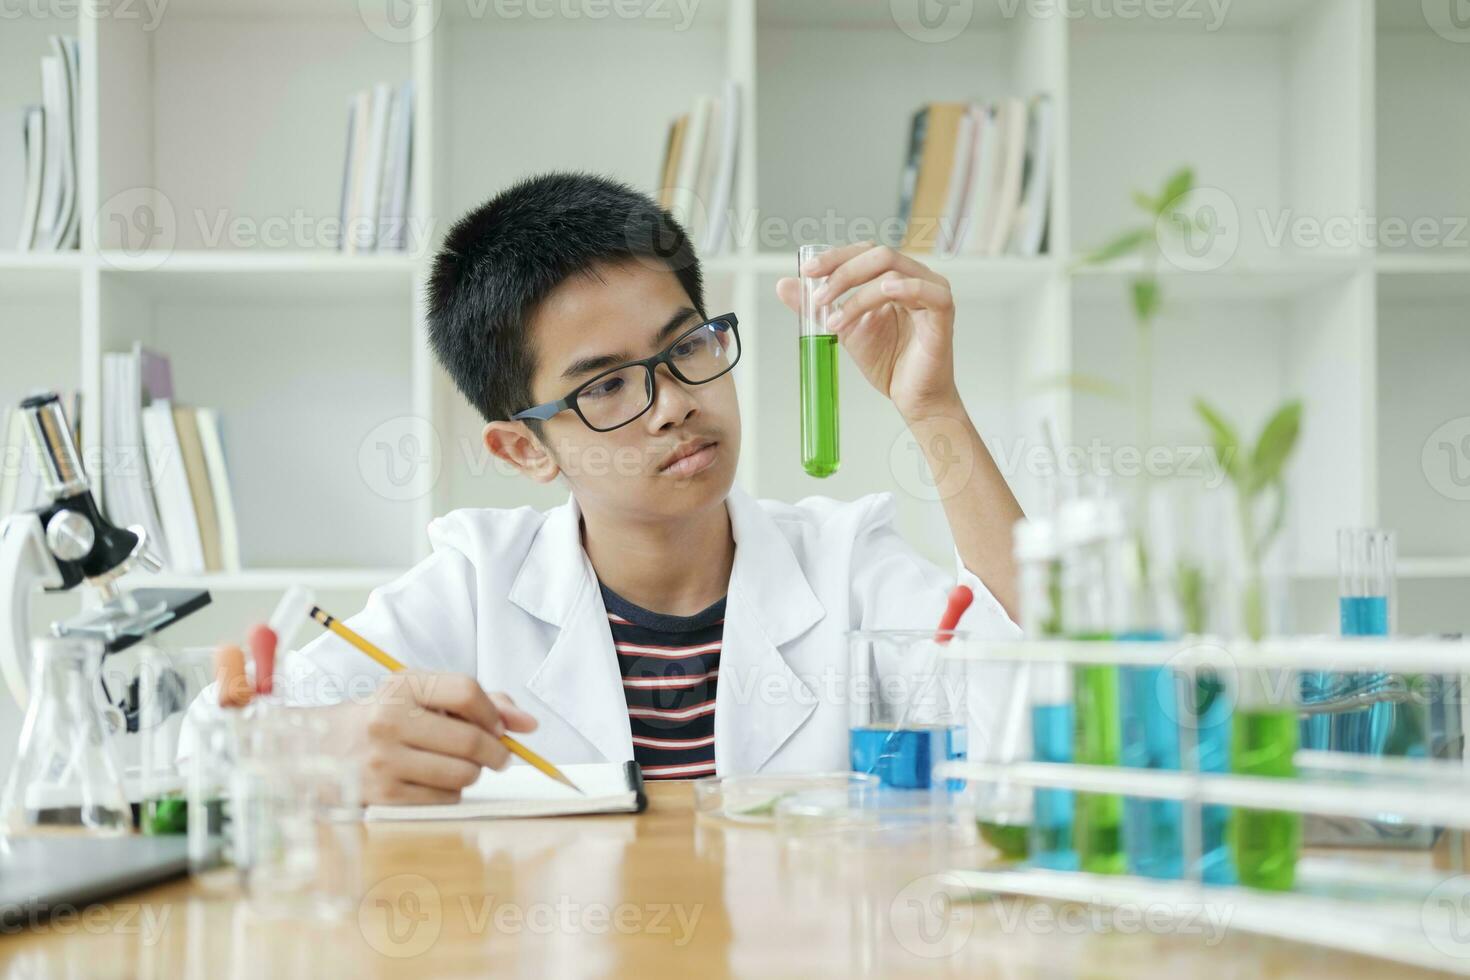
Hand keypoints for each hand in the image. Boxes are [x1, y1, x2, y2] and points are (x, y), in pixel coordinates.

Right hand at [325, 672, 537, 804]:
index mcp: (401, 686)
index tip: (500, 727)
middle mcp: (389, 721)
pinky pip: (445, 799)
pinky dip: (450, 792)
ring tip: (456, 765)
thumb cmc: (386, 718)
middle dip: (496, 752)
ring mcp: (384, 761)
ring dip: (472, 774)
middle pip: (471, 741)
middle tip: (497, 755)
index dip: (494, 713)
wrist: (322, 750)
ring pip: (463, 775)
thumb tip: (529, 725)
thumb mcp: (422, 696)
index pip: (466, 691)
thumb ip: (479, 702)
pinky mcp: (384, 796)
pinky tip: (432, 780)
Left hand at [776, 242, 960, 419]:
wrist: (911, 397)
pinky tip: (881, 297)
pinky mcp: (943, 312)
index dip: (835, 257)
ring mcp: (932, 292)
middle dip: (842, 273)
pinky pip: (928, 290)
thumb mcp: (843, 328)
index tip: (806, 272)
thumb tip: (783, 285)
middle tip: (817, 298)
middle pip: (878, 254)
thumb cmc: (888, 362)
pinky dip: (902, 289)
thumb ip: (818, 306)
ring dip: (857, 293)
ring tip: (835, 320)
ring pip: (892, 272)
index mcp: (894, 277)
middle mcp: (915, 277)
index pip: (864, 252)